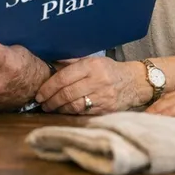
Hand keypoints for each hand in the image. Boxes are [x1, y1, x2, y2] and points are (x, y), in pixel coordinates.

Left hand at [35, 57, 149, 114]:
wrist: (135, 83)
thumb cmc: (110, 70)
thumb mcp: (94, 60)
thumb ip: (73, 62)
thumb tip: (52, 62)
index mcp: (92, 66)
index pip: (64, 77)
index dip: (48, 87)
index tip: (39, 94)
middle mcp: (97, 81)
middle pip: (67, 93)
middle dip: (51, 100)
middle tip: (42, 104)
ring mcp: (103, 97)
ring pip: (74, 106)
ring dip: (59, 109)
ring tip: (51, 108)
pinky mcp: (106, 110)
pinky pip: (84, 113)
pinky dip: (71, 114)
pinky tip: (64, 113)